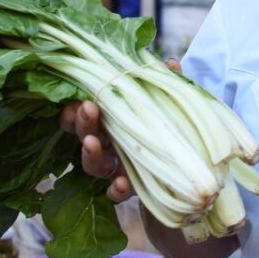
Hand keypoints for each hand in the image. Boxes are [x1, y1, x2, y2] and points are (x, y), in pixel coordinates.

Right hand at [60, 57, 183, 203]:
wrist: (184, 164)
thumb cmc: (164, 125)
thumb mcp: (165, 103)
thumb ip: (165, 85)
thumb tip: (171, 63)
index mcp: (111, 122)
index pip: (83, 115)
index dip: (74, 110)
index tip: (77, 99)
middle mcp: (108, 145)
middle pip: (84, 135)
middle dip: (82, 122)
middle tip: (86, 108)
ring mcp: (115, 168)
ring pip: (93, 165)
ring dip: (90, 154)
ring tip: (93, 143)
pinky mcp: (128, 189)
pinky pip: (116, 194)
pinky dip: (116, 189)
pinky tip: (122, 183)